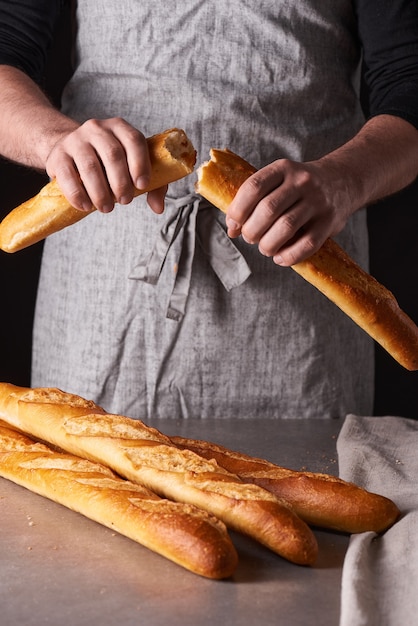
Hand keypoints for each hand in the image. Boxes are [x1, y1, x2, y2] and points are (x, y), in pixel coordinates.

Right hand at [45, 117, 165, 213]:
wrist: (69, 151)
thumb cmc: (107, 163)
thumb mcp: (131, 167)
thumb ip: (152, 186)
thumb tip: (158, 208)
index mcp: (119, 127)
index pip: (134, 140)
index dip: (140, 164)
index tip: (142, 186)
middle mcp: (96, 128)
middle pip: (112, 154)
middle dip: (121, 182)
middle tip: (125, 201)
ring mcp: (75, 140)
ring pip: (90, 166)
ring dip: (100, 192)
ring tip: (106, 208)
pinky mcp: (57, 156)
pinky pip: (68, 176)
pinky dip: (78, 194)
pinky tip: (86, 206)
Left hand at [225, 158, 354, 265]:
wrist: (343, 181)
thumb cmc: (299, 187)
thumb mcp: (278, 183)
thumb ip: (254, 202)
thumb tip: (232, 229)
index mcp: (283, 168)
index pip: (254, 187)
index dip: (237, 209)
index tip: (234, 223)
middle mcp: (302, 182)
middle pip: (268, 210)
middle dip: (252, 230)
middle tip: (250, 238)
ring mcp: (318, 201)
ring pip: (286, 228)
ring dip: (268, 245)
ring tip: (265, 248)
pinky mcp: (329, 222)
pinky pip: (307, 244)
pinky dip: (288, 256)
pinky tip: (280, 258)